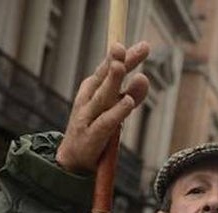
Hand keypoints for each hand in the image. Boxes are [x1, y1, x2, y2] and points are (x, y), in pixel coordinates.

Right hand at [56, 41, 150, 173]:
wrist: (73, 162)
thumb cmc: (96, 131)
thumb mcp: (114, 109)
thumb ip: (131, 94)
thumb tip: (144, 77)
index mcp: (92, 90)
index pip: (109, 68)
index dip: (124, 56)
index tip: (144, 46)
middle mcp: (88, 100)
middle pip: (104, 78)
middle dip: (116, 61)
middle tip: (124, 47)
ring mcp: (87, 118)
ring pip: (102, 96)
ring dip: (111, 81)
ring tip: (121, 66)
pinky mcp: (91, 138)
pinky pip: (106, 123)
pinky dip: (116, 113)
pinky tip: (128, 103)